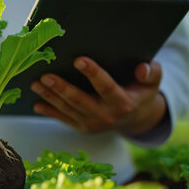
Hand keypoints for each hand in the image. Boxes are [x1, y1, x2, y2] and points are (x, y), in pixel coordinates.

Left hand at [31, 57, 166, 135]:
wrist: (136, 119)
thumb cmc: (141, 92)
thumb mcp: (152, 83)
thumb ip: (151, 73)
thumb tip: (143, 68)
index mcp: (123, 103)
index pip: (106, 87)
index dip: (93, 73)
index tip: (79, 60)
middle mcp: (106, 116)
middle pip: (80, 100)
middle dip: (61, 88)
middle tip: (45, 75)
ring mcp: (92, 124)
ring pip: (68, 109)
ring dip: (50, 97)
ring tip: (35, 83)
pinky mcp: (83, 128)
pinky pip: (63, 119)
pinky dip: (49, 111)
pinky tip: (36, 104)